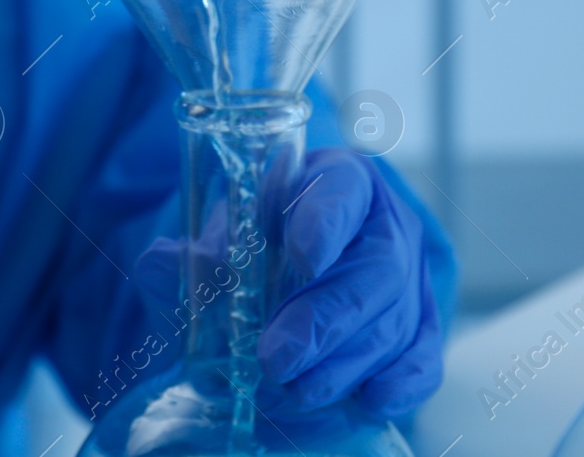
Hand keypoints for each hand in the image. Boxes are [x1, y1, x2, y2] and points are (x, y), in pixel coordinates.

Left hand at [136, 149, 443, 419]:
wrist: (298, 268)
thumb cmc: (262, 246)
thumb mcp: (226, 240)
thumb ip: (194, 255)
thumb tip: (160, 264)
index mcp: (338, 181)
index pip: (340, 191)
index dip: (324, 222)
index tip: (302, 256)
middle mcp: (383, 225)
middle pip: (374, 268)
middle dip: (324, 318)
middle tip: (275, 357)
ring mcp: (411, 277)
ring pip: (395, 318)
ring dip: (345, 361)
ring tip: (296, 391)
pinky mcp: (421, 326)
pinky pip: (423, 355)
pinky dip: (401, 382)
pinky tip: (368, 400)